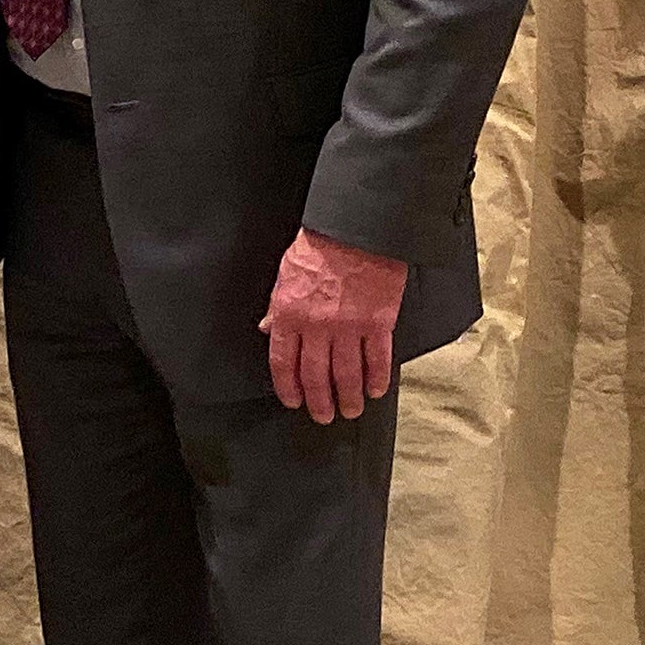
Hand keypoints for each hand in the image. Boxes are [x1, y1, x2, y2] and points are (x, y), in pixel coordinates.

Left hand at [260, 227, 409, 422]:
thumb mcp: (285, 274)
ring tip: (350, 410)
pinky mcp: (378, 322)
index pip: (283, 362)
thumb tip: (266, 329)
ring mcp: (349, 327)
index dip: (287, 387)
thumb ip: (276, 306)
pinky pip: (377, 359)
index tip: (293, 401)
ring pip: (347, 374)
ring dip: (348, 397)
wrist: (355, 229)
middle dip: (319, 400)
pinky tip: (375, 391)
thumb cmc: (319, 246)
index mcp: (289, 314)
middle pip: (315, 375)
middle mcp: (317, 326)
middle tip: (324, 415)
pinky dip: (377, 379)